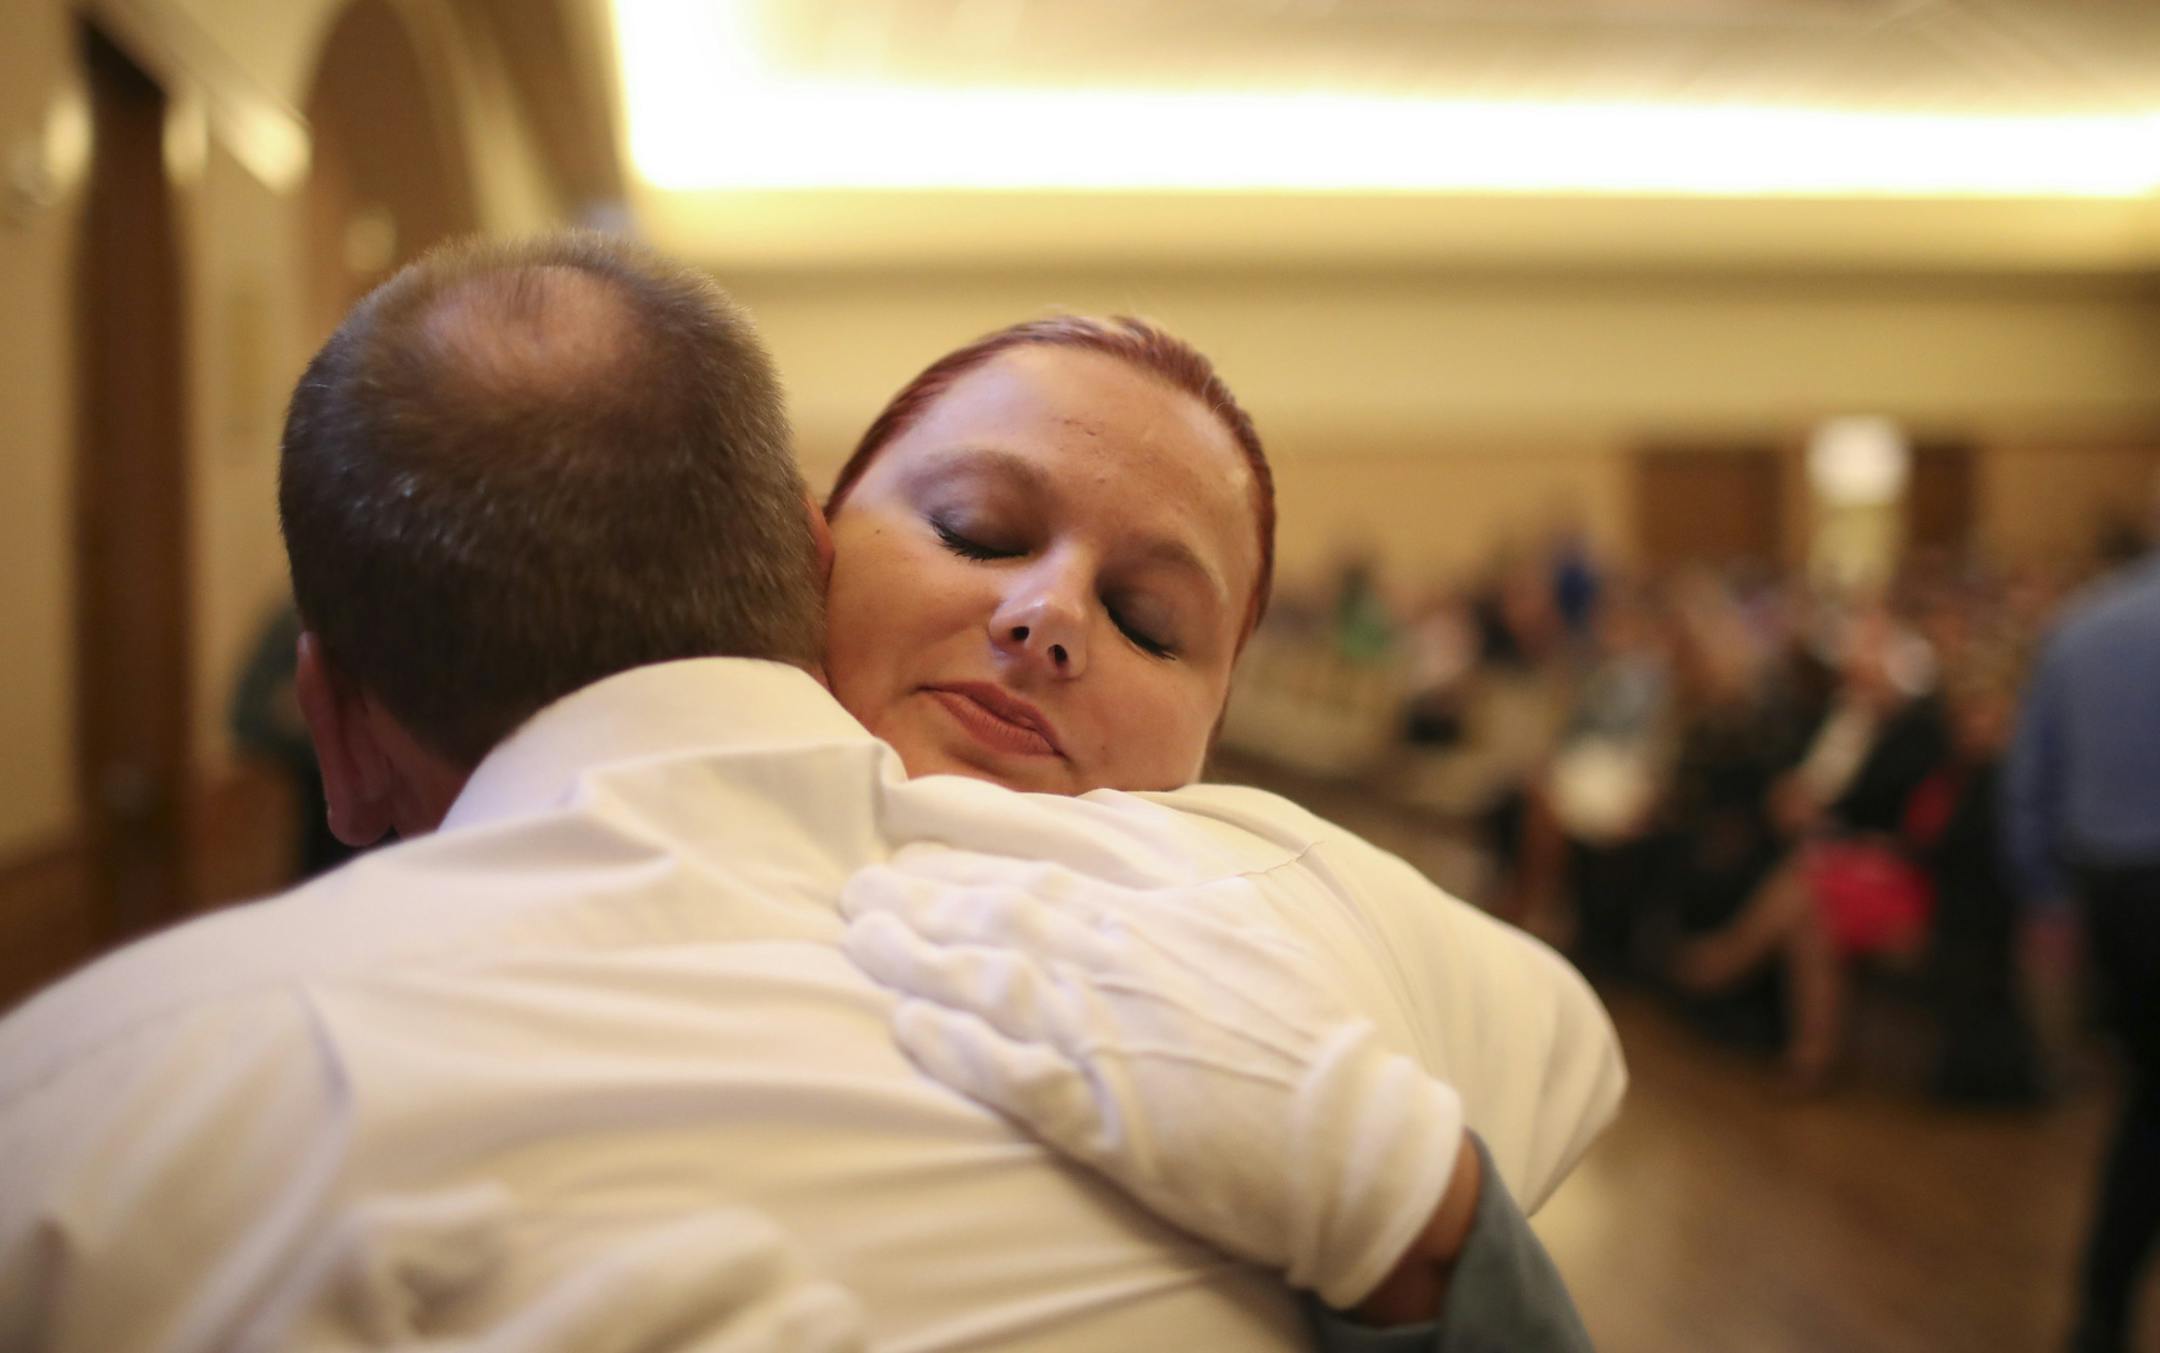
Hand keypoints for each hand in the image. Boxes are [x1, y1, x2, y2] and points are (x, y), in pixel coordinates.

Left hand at [841, 849, 1466, 1309]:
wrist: (1351, 1138)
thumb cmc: (1300, 1031)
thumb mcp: (1241, 920)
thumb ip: (1168, 871)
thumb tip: (1103, 828)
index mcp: (1154, 917)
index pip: (1037, 864)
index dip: (962, 846)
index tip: (907, 831)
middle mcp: (1119, 965)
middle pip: (996, 916)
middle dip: (918, 900)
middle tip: (858, 891)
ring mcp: (1106, 1037)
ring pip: (987, 981)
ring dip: (914, 957)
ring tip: (861, 939)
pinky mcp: (1101, 1115)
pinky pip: (1008, 1073)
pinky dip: (954, 1046)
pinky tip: (908, 1025)